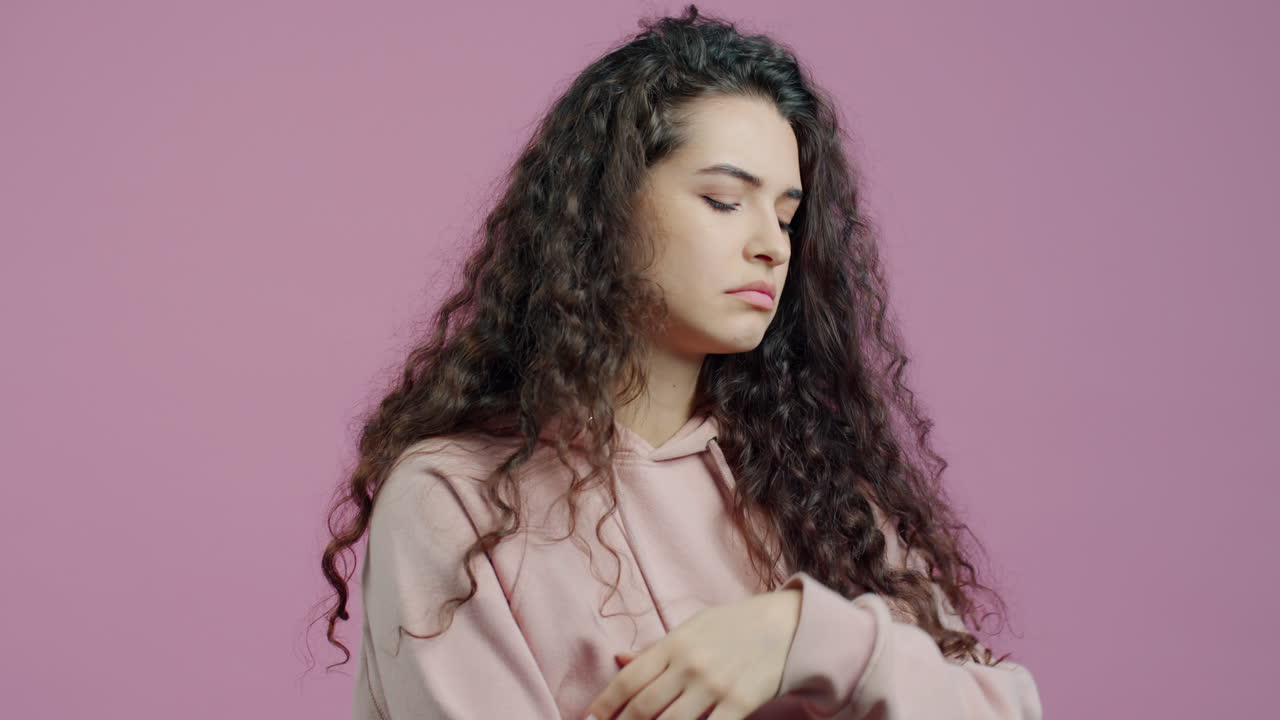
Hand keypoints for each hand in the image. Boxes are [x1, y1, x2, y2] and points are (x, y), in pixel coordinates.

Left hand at [584, 588, 801, 719]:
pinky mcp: (739, 704)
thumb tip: (619, 660)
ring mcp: (714, 686)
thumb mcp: (691, 627)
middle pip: (643, 708)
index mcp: (673, 644)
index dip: (604, 706)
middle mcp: (689, 665)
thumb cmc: (734, 625)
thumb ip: (656, 649)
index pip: (628, 681)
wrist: (785, 625)